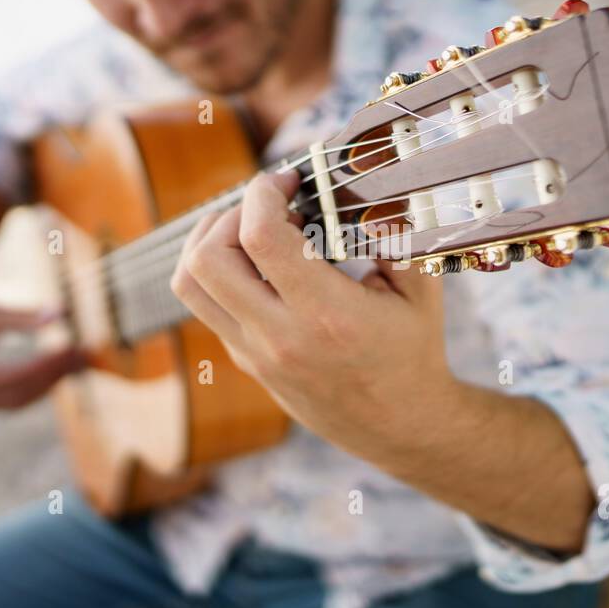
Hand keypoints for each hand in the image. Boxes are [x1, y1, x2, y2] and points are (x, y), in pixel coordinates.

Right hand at [0, 291, 85, 409]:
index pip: (17, 376)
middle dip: (53, 376)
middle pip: (20, 393)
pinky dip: (35, 387)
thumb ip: (24, 317)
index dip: (48, 364)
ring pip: (19, 401)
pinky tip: (57, 369)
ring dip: (49, 384)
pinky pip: (12, 400)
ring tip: (74, 362)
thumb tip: (61, 313)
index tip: (72, 348)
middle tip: (80, 356)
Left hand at [169, 168, 460, 457]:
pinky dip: (221, 273)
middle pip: (207, 258)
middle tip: (265, 207)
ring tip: (247, 229)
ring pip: (189, 284)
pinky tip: (261, 265)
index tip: (286, 180)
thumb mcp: (419, 289)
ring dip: (208, 242)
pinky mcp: (246, 362)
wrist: (400, 427)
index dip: (263, 193)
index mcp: (327, 315)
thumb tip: (360, 188)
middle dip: (229, 214)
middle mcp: (281, 337)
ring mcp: (256, 354)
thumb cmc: (414, 352)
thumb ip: (392, 235)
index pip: (261, 237)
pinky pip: (208, 306)